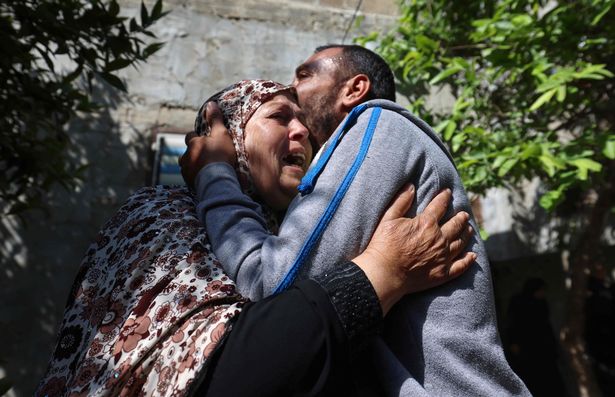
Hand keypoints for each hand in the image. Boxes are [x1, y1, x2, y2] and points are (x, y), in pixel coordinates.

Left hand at [179, 102, 236, 187]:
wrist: (217, 180)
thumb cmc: (220, 155)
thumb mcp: (221, 134)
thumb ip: (215, 120)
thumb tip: (211, 103)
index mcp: (192, 143)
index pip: (190, 136)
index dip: (196, 137)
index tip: (203, 139)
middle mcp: (186, 156)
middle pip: (186, 153)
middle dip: (192, 153)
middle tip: (204, 156)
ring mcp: (186, 171)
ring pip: (186, 166)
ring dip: (193, 166)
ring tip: (203, 169)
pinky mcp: (189, 183)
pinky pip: (191, 178)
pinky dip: (196, 177)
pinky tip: (204, 179)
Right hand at [353, 184, 474, 314]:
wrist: (385, 273)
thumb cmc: (383, 245)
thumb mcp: (388, 218)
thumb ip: (401, 201)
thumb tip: (411, 186)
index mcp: (426, 223)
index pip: (440, 206)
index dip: (444, 197)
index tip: (448, 192)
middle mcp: (439, 239)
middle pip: (455, 224)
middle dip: (461, 217)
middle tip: (464, 215)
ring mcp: (443, 257)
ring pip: (461, 243)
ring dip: (466, 234)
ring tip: (469, 230)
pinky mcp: (443, 273)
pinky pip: (461, 265)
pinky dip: (468, 260)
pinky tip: (472, 256)